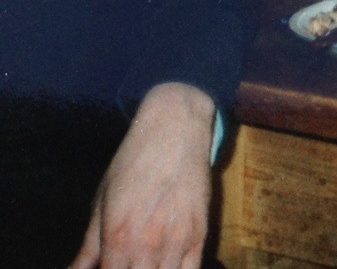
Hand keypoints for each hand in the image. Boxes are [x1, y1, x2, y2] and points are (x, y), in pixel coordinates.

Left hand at [72, 82, 213, 268]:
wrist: (175, 131)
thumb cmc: (132, 164)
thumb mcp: (101, 204)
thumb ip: (87, 249)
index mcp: (116, 240)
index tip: (108, 266)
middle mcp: (147, 246)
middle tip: (126, 263)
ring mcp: (177, 242)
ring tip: (144, 263)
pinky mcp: (200, 234)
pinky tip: (166, 266)